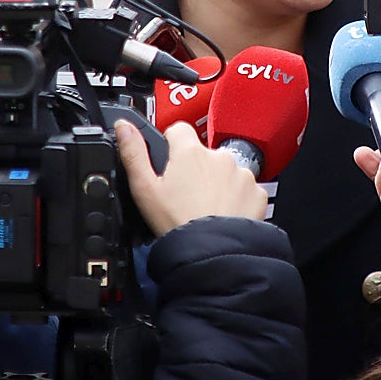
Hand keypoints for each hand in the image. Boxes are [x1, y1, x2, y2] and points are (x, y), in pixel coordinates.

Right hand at [115, 118, 266, 235]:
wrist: (211, 253)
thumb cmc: (177, 224)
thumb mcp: (144, 189)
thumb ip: (133, 153)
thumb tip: (123, 126)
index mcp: (190, 152)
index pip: (178, 130)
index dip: (170, 146)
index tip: (169, 165)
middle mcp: (219, 157)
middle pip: (202, 154)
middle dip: (194, 169)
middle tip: (184, 195)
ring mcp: (241, 173)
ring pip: (224, 171)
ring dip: (216, 183)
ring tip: (204, 208)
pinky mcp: (256, 191)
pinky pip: (244, 189)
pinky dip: (236, 198)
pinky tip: (223, 213)